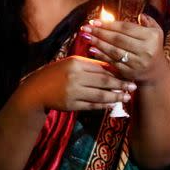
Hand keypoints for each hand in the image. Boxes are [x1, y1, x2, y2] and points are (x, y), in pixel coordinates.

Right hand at [19, 55, 135, 112]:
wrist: (37, 89)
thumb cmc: (57, 73)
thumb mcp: (72, 63)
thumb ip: (90, 65)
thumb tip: (112, 68)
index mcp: (76, 63)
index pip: (101, 68)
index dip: (116, 72)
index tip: (128, 75)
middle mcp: (75, 77)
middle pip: (104, 81)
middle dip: (120, 85)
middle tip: (132, 87)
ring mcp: (73, 92)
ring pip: (100, 95)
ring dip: (115, 97)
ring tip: (126, 97)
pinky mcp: (71, 105)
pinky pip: (92, 105)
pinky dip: (103, 105)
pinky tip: (112, 104)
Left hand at [81, 13, 169, 84]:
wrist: (156, 72)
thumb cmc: (152, 46)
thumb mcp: (156, 32)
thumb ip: (148, 21)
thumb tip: (140, 15)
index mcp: (151, 37)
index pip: (126, 28)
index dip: (109, 24)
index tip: (94, 21)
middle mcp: (145, 50)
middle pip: (118, 39)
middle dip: (99, 32)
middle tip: (85, 27)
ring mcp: (137, 63)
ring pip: (114, 51)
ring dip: (98, 43)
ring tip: (86, 36)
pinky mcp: (130, 72)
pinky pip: (113, 62)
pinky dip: (101, 56)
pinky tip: (91, 49)